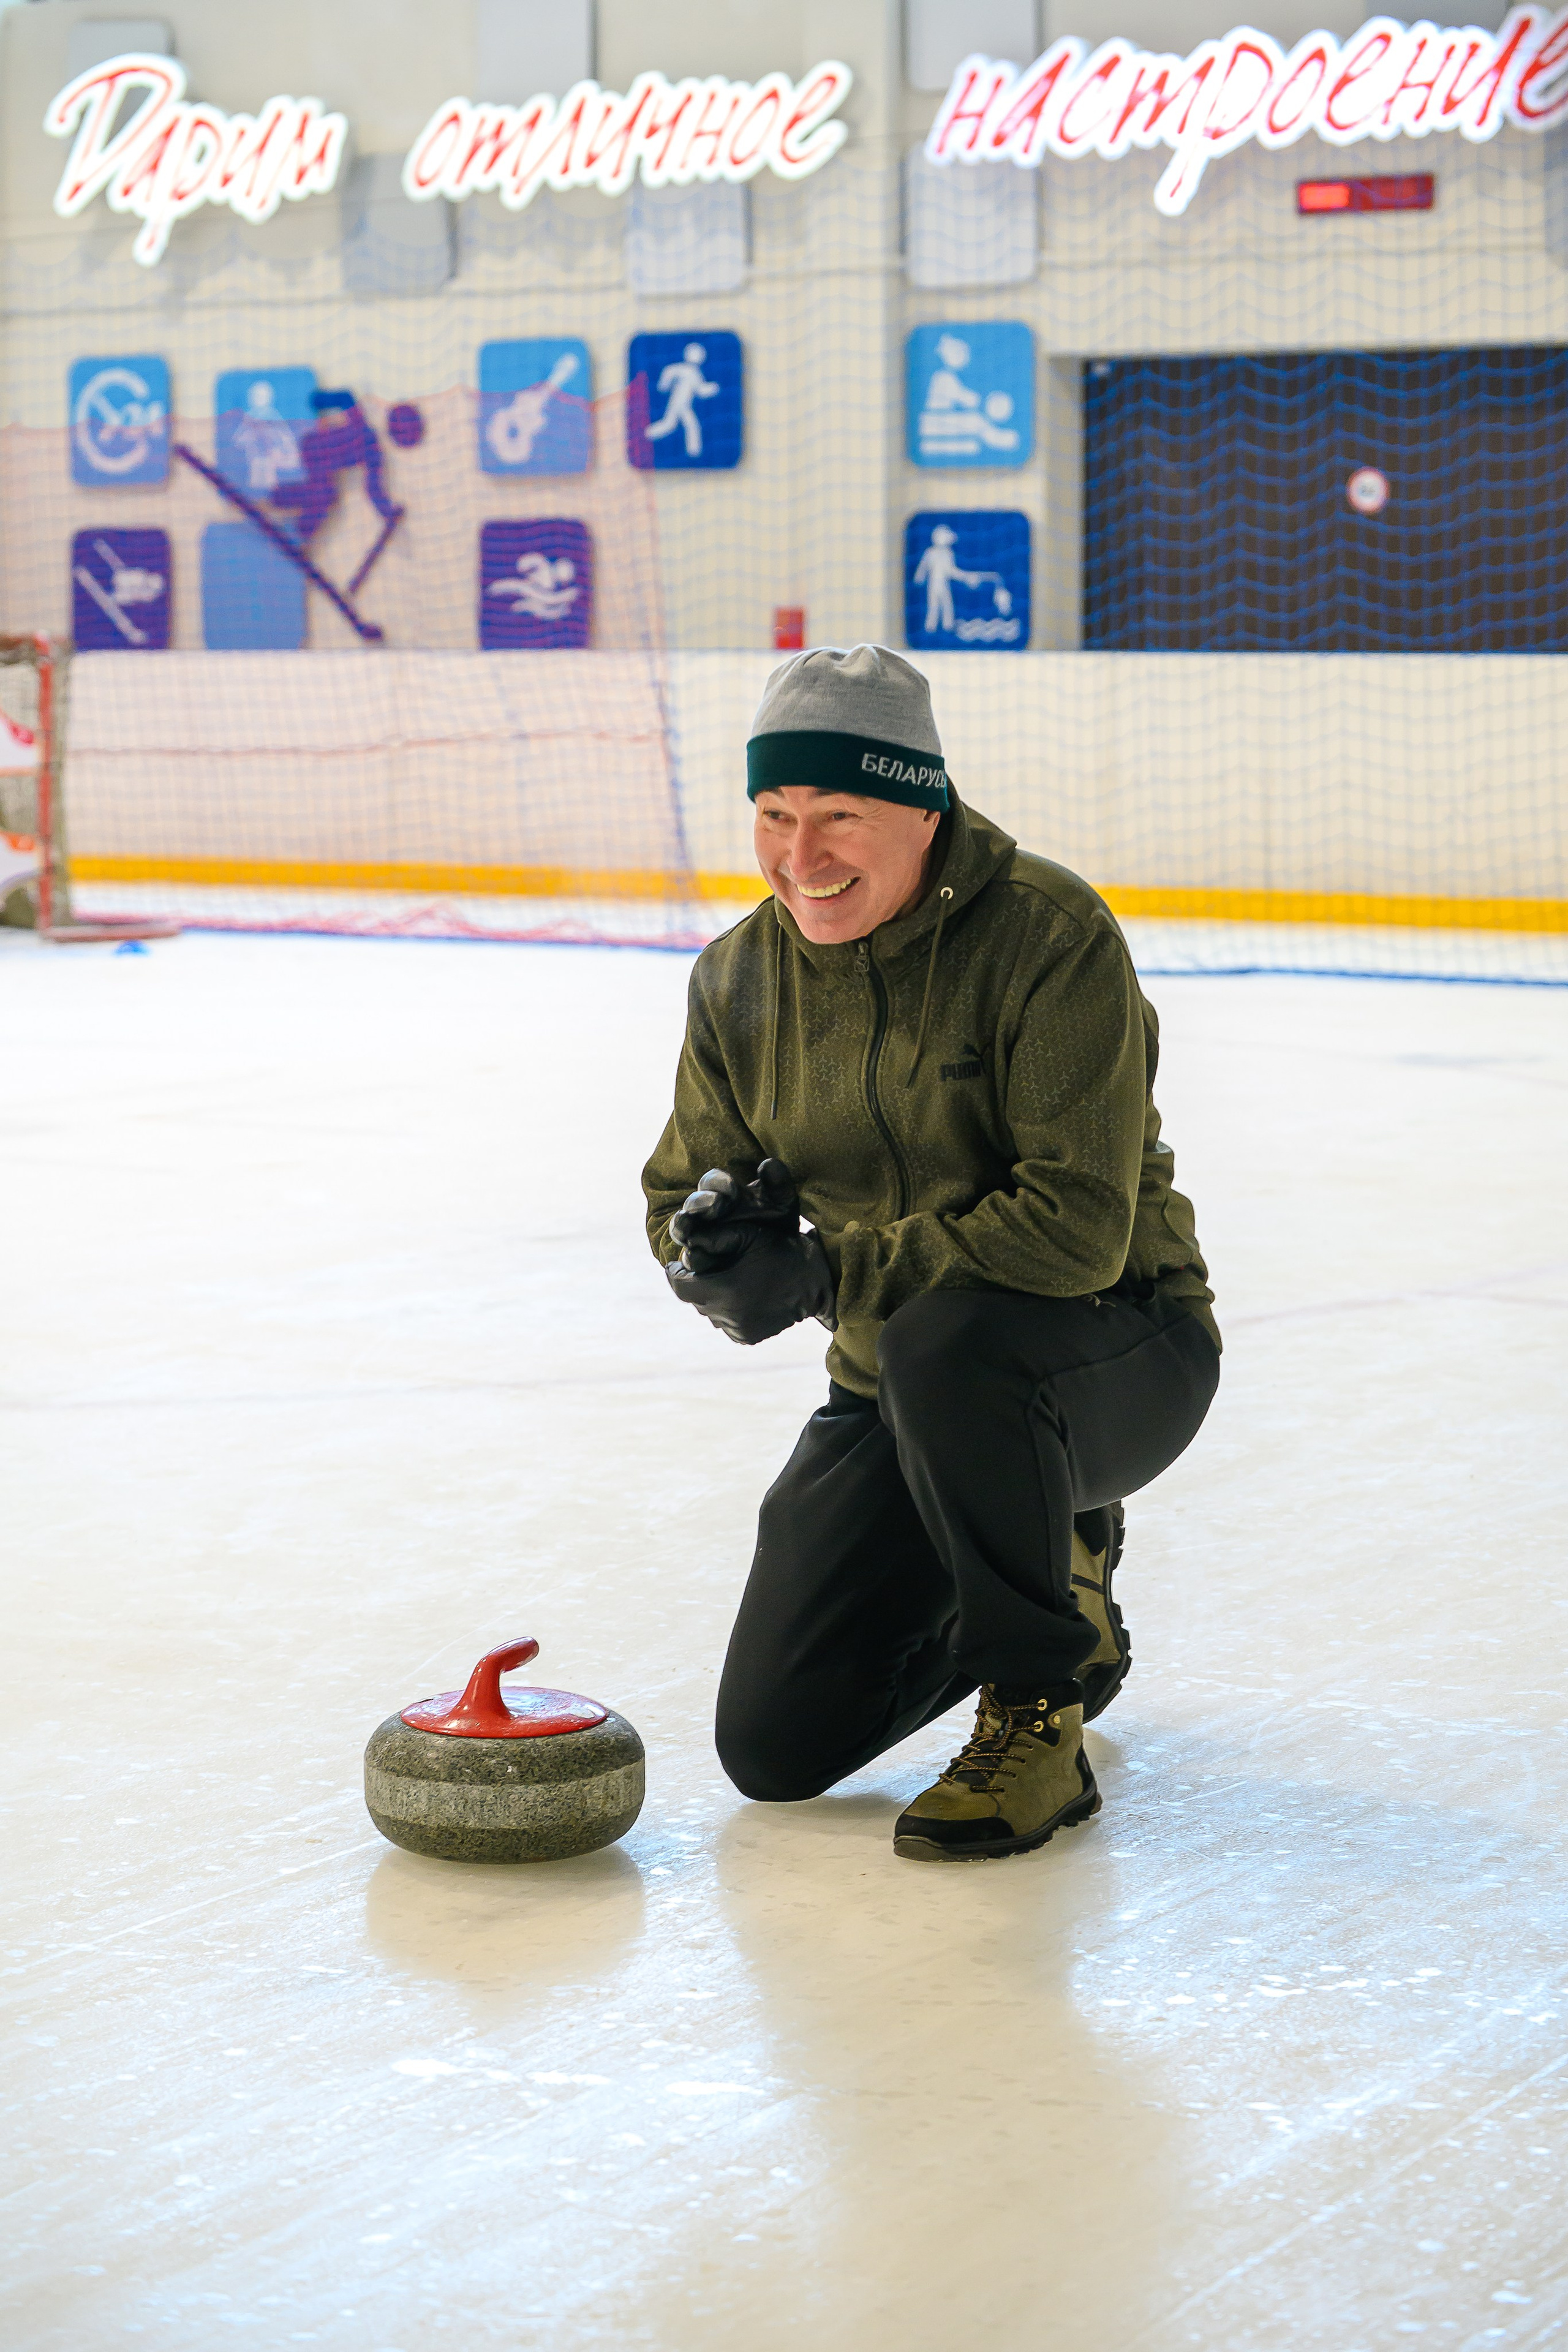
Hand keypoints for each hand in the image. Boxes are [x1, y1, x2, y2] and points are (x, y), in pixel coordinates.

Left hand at [667, 1223, 836, 1344]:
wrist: (816, 1282)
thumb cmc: (781, 1251)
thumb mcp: (749, 1234)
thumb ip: (713, 1237)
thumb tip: (685, 1242)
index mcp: (726, 1291)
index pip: (679, 1286)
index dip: (676, 1273)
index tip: (681, 1264)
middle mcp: (729, 1316)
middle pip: (693, 1299)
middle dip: (696, 1282)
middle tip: (709, 1267)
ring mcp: (738, 1330)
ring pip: (707, 1311)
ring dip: (711, 1296)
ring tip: (728, 1279)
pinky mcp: (746, 1337)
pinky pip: (723, 1322)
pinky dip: (726, 1309)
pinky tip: (742, 1295)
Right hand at [669, 1158, 798, 1272]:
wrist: (781, 1257)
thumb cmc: (776, 1223)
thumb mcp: (783, 1203)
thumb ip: (778, 1183)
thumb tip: (768, 1164)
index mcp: (724, 1194)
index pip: (713, 1182)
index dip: (718, 1182)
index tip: (732, 1189)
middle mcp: (708, 1213)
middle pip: (694, 1203)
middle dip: (701, 1202)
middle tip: (715, 1204)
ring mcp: (701, 1237)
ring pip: (682, 1228)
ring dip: (681, 1225)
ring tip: (686, 1226)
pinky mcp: (700, 1262)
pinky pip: (690, 1258)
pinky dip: (692, 1255)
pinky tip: (696, 1254)